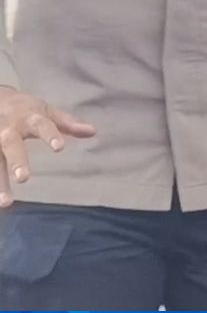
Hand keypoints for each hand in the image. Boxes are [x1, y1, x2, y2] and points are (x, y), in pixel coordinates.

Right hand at [0, 87, 95, 206]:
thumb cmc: (25, 109)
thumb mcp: (46, 111)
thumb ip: (67, 123)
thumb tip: (93, 131)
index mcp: (29, 119)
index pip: (42, 126)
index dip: (51, 135)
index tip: (60, 147)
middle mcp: (8, 130)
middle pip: (11, 145)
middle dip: (17, 161)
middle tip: (23, 178)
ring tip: (6, 203)